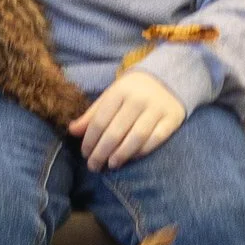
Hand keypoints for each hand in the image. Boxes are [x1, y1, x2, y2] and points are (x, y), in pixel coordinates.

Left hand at [71, 69, 187, 170]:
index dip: (90, 140)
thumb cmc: (132, 91)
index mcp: (120, 91)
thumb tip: (72, 131)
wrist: (168, 79)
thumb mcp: (111, 96)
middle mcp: (138, 100)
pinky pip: (155, 140)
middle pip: (116, 132)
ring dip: (121, 155)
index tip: (84, 153)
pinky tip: (131, 158)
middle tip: (93, 165)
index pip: (100, 121)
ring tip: (111, 165)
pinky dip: (141, 151)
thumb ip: (92, 114)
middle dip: (101, 152)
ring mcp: (157, 109)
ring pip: (136, 138)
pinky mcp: (172, 119)